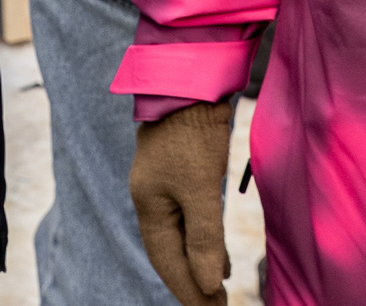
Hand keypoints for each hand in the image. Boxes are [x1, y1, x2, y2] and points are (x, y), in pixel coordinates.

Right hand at [131, 100, 234, 305]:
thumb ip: (203, 238)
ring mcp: (165, 186)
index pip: (167, 261)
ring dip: (197, 263)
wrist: (191, 80)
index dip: (189, 290)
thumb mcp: (200, 189)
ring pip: (179, 237)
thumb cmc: (193, 133)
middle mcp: (151, 199)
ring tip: (217, 289)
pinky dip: (201, 241)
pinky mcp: (181, 173)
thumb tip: (206, 283)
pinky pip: (188, 219)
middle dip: (191, 283)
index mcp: (148, 205)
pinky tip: (216, 253)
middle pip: (169, 253)